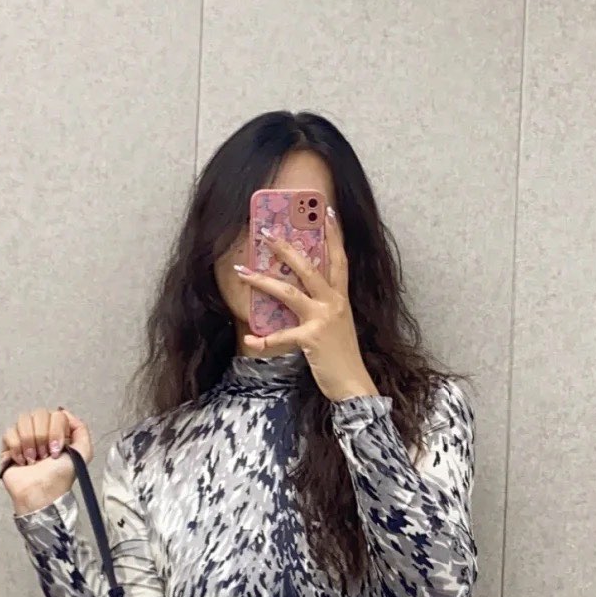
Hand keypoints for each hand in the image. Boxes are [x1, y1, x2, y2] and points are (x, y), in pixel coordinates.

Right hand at [1, 404, 93, 514]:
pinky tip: (22, 461)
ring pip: (23, 420)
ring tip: (33, 460)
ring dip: (29, 442)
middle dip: (42, 437)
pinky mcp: (9, 445)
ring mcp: (25, 437)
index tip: (57, 450)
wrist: (40, 492)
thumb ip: (81, 429)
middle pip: (39, 414)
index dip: (56, 431)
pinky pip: (9, 432)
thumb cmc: (60, 477)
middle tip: (45, 456)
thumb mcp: (83, 453)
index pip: (56, 414)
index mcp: (58, 431)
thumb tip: (64, 412)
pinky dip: (16, 448)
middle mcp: (42, 431)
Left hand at [233, 206, 377, 403]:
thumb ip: (324, 308)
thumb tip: (302, 296)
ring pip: (289, 292)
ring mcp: (322, 319)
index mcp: (341, 298)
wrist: (353, 384)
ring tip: (242, 271)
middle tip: (266, 232)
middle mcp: (334, 303)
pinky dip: (263, 340)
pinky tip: (250, 340)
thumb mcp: (337, 325)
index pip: (339, 258)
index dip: (333, 234)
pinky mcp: (311, 338)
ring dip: (263, 281)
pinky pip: (281, 336)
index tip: (326, 212)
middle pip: (309, 267)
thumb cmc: (342, 356)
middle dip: (286, 248)